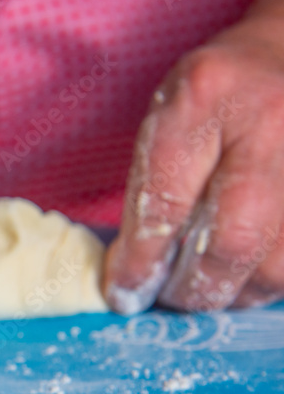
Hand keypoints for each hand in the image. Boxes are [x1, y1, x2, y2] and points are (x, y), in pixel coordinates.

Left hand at [103, 13, 283, 313]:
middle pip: (233, 241)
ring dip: (236, 293)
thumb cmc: (216, 94)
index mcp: (206, 95)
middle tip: (170, 299)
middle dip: (194, 288)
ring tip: (207, 289)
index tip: (125, 292)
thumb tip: (132, 277)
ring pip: (277, 265)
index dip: (143, 260)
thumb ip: (149, 191)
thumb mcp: (166, 117)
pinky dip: (268, 281)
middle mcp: (270, 123)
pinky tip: (246, 277)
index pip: (167, 201)